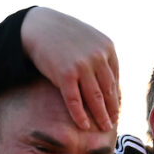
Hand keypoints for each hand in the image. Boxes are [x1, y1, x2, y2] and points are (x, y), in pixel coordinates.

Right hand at [21, 7, 119, 131]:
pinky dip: (80, 116)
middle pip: (108, 90)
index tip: (115, 110)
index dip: (115, 97)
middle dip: (112, 110)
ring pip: (95, 98)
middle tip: (113, 124)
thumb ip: (100, 56)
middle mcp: (98, 56)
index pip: (115, 78)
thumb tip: (110, 81)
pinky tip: (84, 126)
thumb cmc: (63, 35)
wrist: (38, 25)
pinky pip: (75, 101)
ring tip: (105, 127)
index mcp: (107, 47)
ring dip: (101, 116)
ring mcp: (82, 66)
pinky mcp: (65, 75)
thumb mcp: (88, 39)